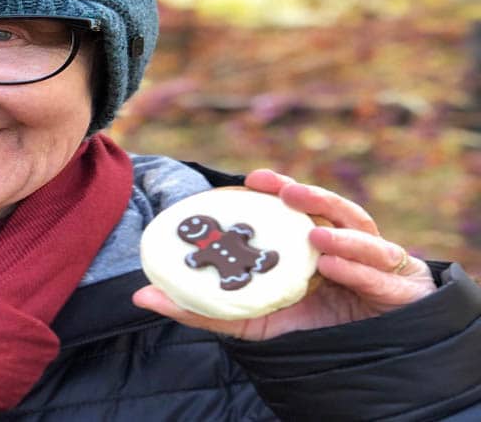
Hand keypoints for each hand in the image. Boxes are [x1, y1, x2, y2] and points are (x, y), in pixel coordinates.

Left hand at [132, 169, 435, 339]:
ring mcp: (375, 259)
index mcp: (309, 242)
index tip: (251, 178)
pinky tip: (331, 263)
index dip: (276, 189)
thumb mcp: (251, 322)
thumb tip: (140, 296)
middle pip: (329, 208)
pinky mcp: (401, 283)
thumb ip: (201, 310)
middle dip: (307, 194)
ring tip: (309, 230)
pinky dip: (358, 264)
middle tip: (279, 187)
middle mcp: (343, 242)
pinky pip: (381, 269)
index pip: (294, 207)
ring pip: (360, 229)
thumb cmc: (312, 330)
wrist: (372, 360)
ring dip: (336, 224)